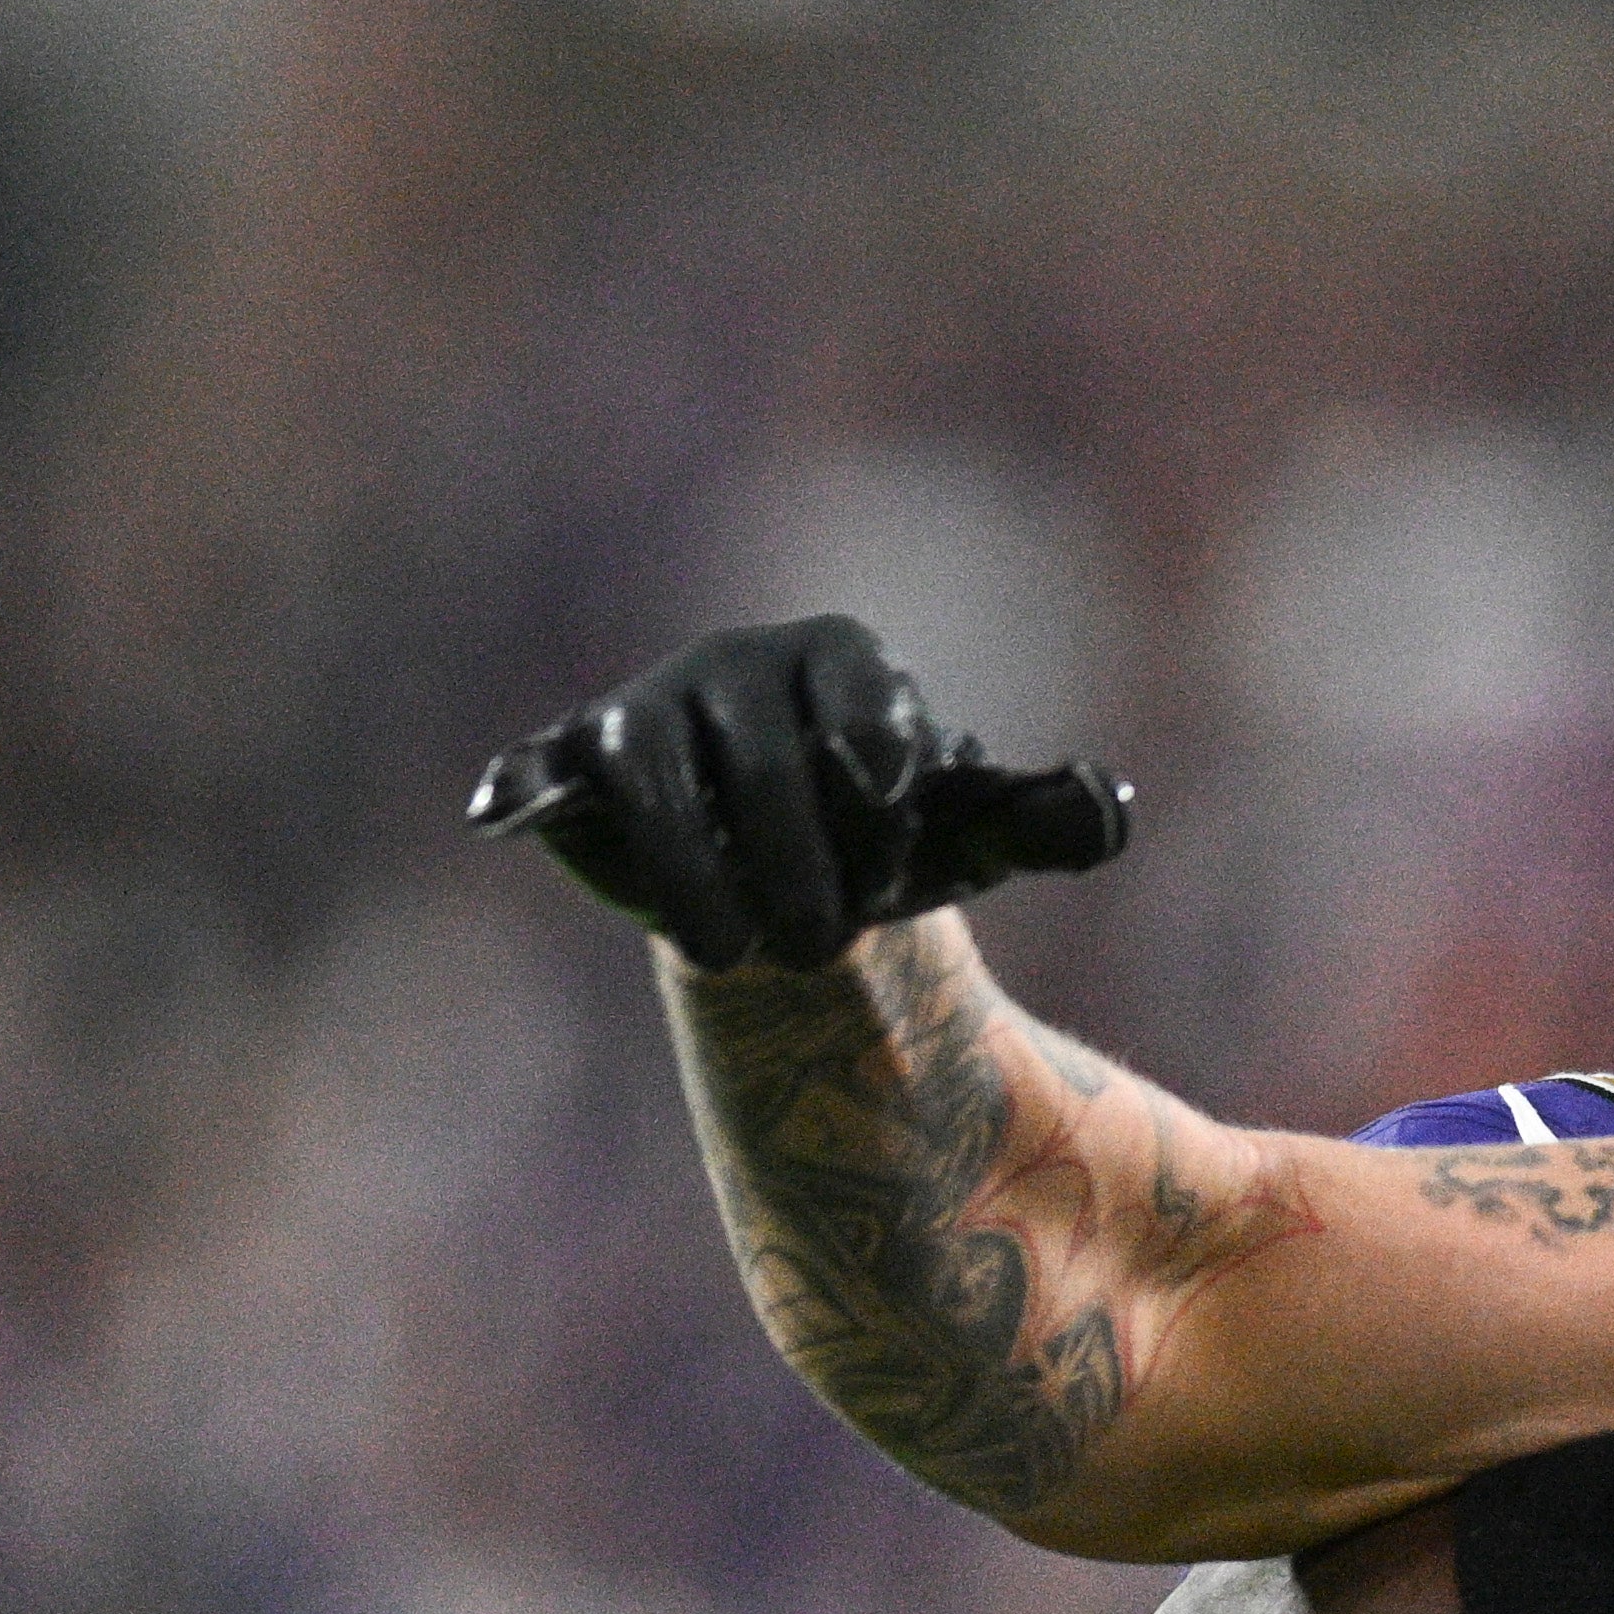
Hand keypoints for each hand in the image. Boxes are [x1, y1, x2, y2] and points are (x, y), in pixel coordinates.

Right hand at [465, 616, 1131, 970]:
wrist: (786, 868)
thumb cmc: (882, 840)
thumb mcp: (966, 839)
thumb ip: (1043, 821)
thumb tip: (1109, 806)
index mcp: (842, 658)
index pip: (860, 722)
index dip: (880, 814)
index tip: (892, 883)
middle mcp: (739, 664)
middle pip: (762, 765)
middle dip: (799, 870)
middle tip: (823, 945)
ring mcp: (652, 706)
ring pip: (655, 776)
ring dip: (697, 876)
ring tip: (736, 954)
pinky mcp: (578, 759)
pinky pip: (548, 767)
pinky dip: (525, 786)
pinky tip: (504, 812)